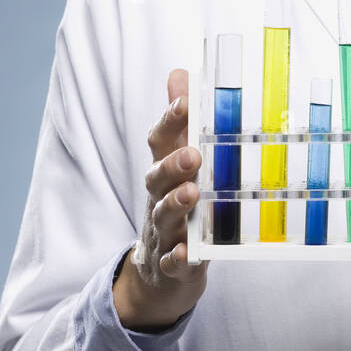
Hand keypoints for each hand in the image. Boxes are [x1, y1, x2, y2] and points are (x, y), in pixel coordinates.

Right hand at [112, 70, 208, 330]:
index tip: (185, 101)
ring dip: (175, 204)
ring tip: (192, 194)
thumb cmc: (178, 208)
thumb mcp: (180, 166)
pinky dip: (178, 258)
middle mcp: (159, 199)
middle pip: (157, 178)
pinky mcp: (171, 266)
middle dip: (172, 164)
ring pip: (163, 216)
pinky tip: (187, 253)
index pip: (159, 141)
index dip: (170, 121)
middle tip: (194, 154)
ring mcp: (163, 233)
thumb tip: (182, 73)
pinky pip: (172, 262)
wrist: (160, 276)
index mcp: (164, 172)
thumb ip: (182, 123)